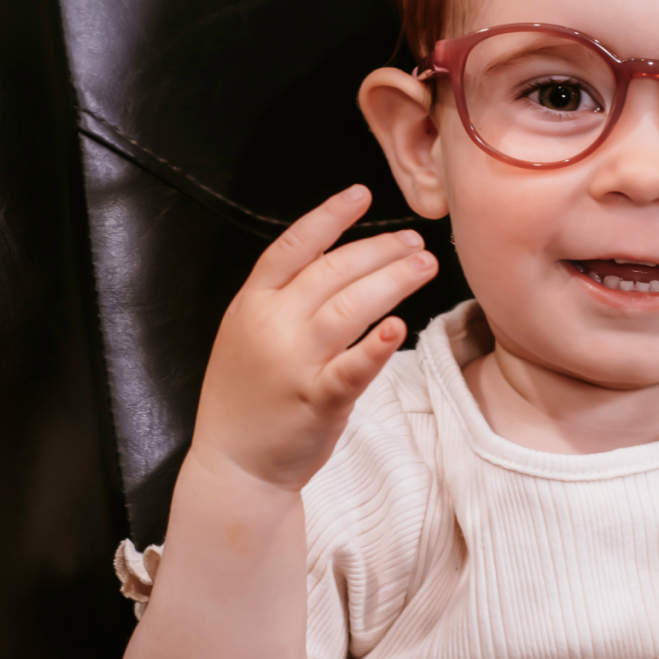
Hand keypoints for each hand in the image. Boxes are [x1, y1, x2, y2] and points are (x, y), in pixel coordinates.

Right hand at [192, 185, 439, 491]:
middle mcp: (272, 325)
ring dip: (392, 280)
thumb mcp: (247, 333)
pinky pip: (352, 368)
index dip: (330, 216)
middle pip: (333, 272)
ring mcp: (294, 363)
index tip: (362, 195)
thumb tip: (334, 258)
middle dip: (380, 250)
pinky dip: (375, 347)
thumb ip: (282, 296)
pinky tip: (398, 326)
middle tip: (415, 242)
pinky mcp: (317, 401)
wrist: (234, 463)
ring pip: (350, 308)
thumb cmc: (248, 395)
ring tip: (424, 265)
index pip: (294, 246)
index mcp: (252, 303)